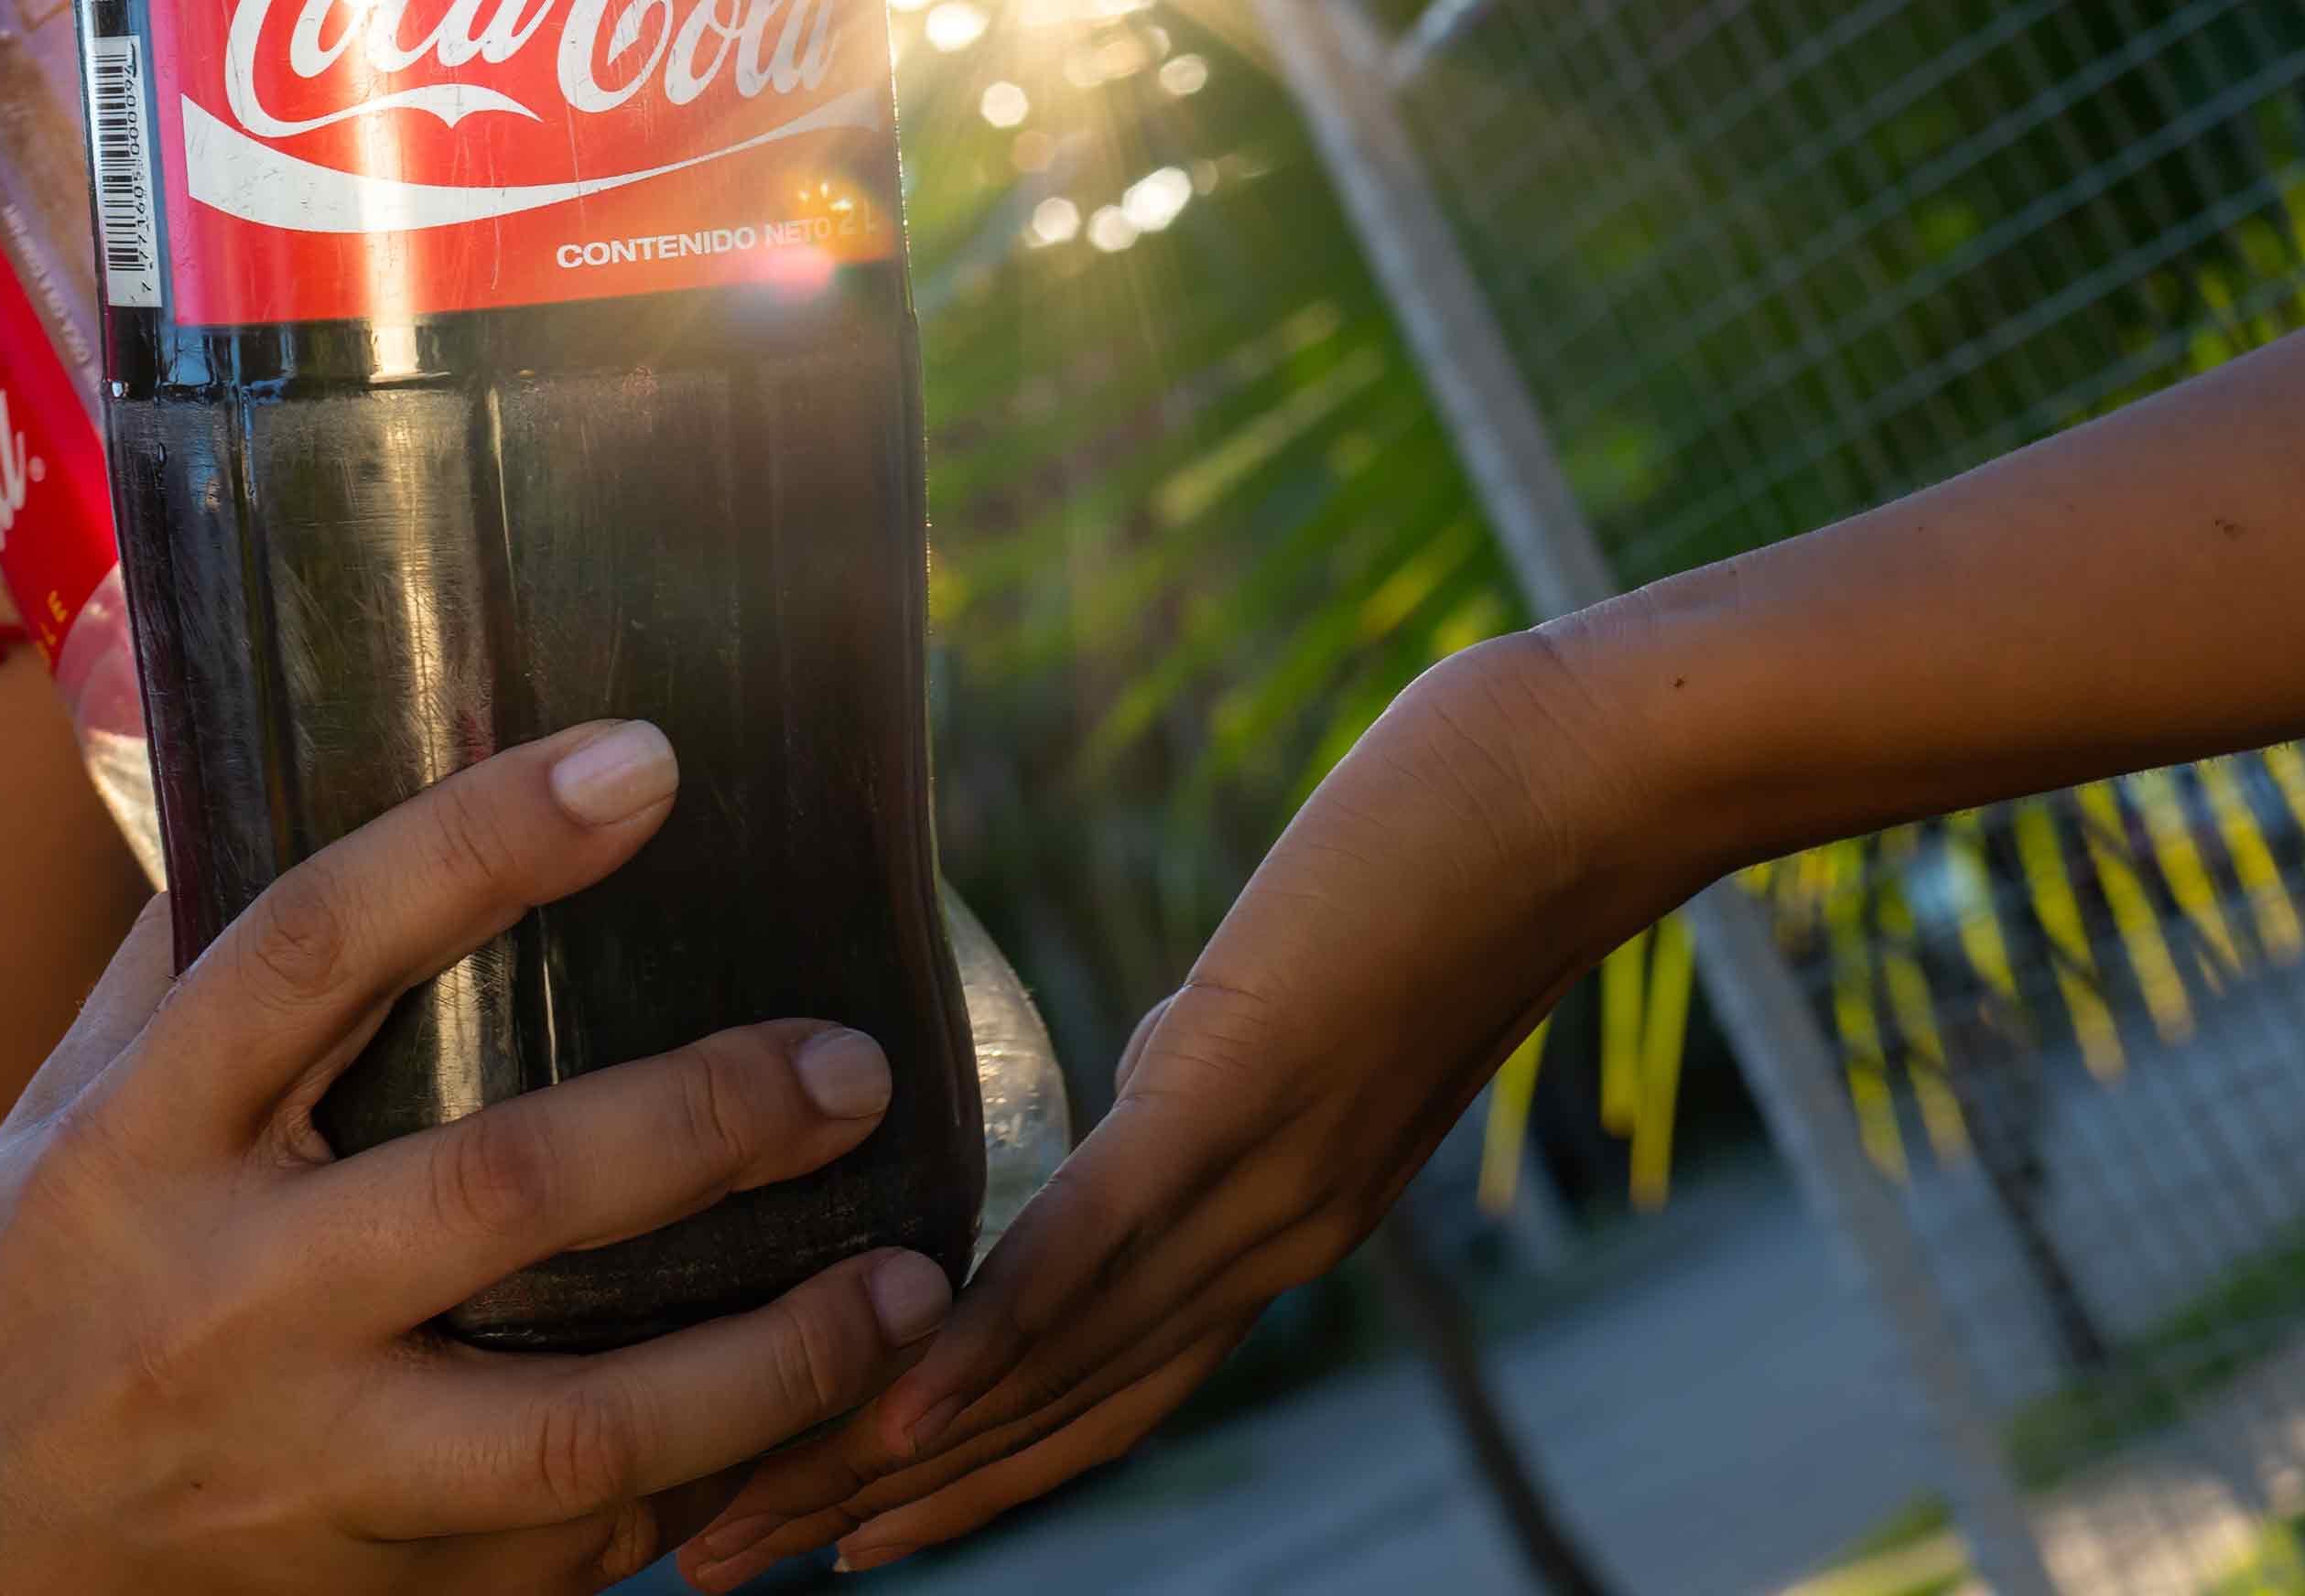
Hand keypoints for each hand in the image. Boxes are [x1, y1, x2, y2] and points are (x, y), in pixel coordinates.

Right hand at [0, 720, 956, 1592]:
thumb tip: (284, 740)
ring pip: (575, 1435)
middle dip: (704, 1122)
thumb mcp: (54, 1116)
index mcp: (137, 1142)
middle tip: (853, 1066)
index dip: (481, 841)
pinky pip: (568, 1554)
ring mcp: (300, 1468)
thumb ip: (187, 959)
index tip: (649, 760)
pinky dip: (700, 1488)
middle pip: (497, 1195)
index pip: (312, 946)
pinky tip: (809, 1420)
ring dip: (772, 1361)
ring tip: (912, 1282)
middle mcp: (222, 1300)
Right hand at [675, 632, 1672, 1582]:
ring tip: (754, 1517)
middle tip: (716, 1561)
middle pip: (1049, 1419)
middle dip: (874, 1501)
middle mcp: (1267, 1243)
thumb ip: (1209, 1071)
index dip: (954, 1473)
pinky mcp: (1239, 1096)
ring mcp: (1259, 1181)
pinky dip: (993, 1334)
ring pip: (1053, 1363)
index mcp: (1275, 1224)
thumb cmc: (1446, 845)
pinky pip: (1099, 1244)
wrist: (1589, 785)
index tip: (822, 1528)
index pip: (1091, 1391)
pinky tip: (895, 1398)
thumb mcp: (1290, 997)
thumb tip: (1127, 1089)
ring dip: (893, 1457)